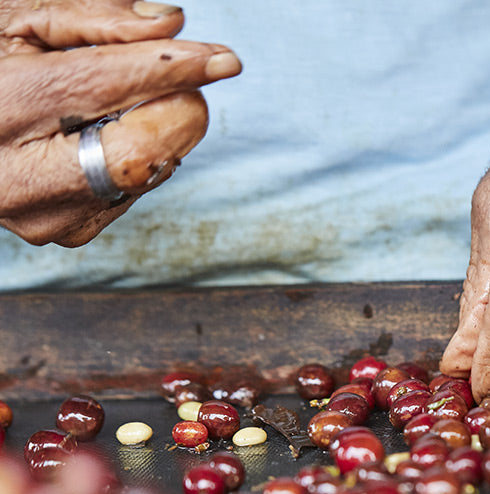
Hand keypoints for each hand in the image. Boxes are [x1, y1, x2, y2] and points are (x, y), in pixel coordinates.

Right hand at [0, 0, 240, 245]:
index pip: (106, 85)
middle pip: (139, 150)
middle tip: (178, 78)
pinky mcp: (69, 233)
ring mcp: (47, 217)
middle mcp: (23, 177)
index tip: (224, 61)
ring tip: (107, 107)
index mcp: (4, 107)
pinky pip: (133, 189)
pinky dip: (134, 157)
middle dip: (174, 108)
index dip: (172, 71)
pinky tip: (96, 139)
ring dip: (153, 130)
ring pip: (146, 173)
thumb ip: (94, 21)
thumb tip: (172, 25)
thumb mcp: (20, 23)